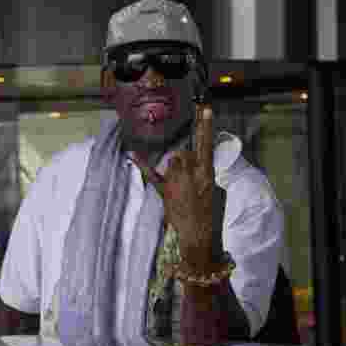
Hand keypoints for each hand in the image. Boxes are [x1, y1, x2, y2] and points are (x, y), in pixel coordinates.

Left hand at [129, 105, 226, 271]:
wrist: (197, 237)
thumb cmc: (209, 216)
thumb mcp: (214, 191)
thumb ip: (205, 174)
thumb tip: (195, 166)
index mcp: (208, 173)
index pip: (207, 145)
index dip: (205, 126)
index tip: (204, 108)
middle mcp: (191, 174)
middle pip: (183, 153)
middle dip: (184, 161)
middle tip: (188, 178)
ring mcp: (176, 182)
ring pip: (170, 161)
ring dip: (173, 169)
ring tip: (181, 188)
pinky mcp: (164, 191)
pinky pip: (151, 173)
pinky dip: (141, 163)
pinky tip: (132, 153)